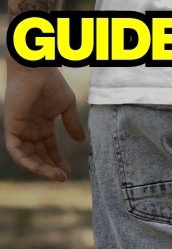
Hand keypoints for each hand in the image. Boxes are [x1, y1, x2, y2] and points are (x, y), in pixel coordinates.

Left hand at [4, 63, 85, 180]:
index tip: (68, 172)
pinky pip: (16, 150)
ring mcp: (20, 129)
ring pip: (28, 156)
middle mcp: (30, 130)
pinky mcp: (12, 127)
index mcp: (43, 125)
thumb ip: (72, 124)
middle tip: (63, 177)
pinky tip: (39, 168)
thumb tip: (82, 141)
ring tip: (56, 175)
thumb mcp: (66, 107)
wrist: (37, 71)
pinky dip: (26, 160)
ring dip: (40, 168)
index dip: (58, 161)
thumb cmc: (52, 84)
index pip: (50, 149)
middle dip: (50, 168)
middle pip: (39, 155)